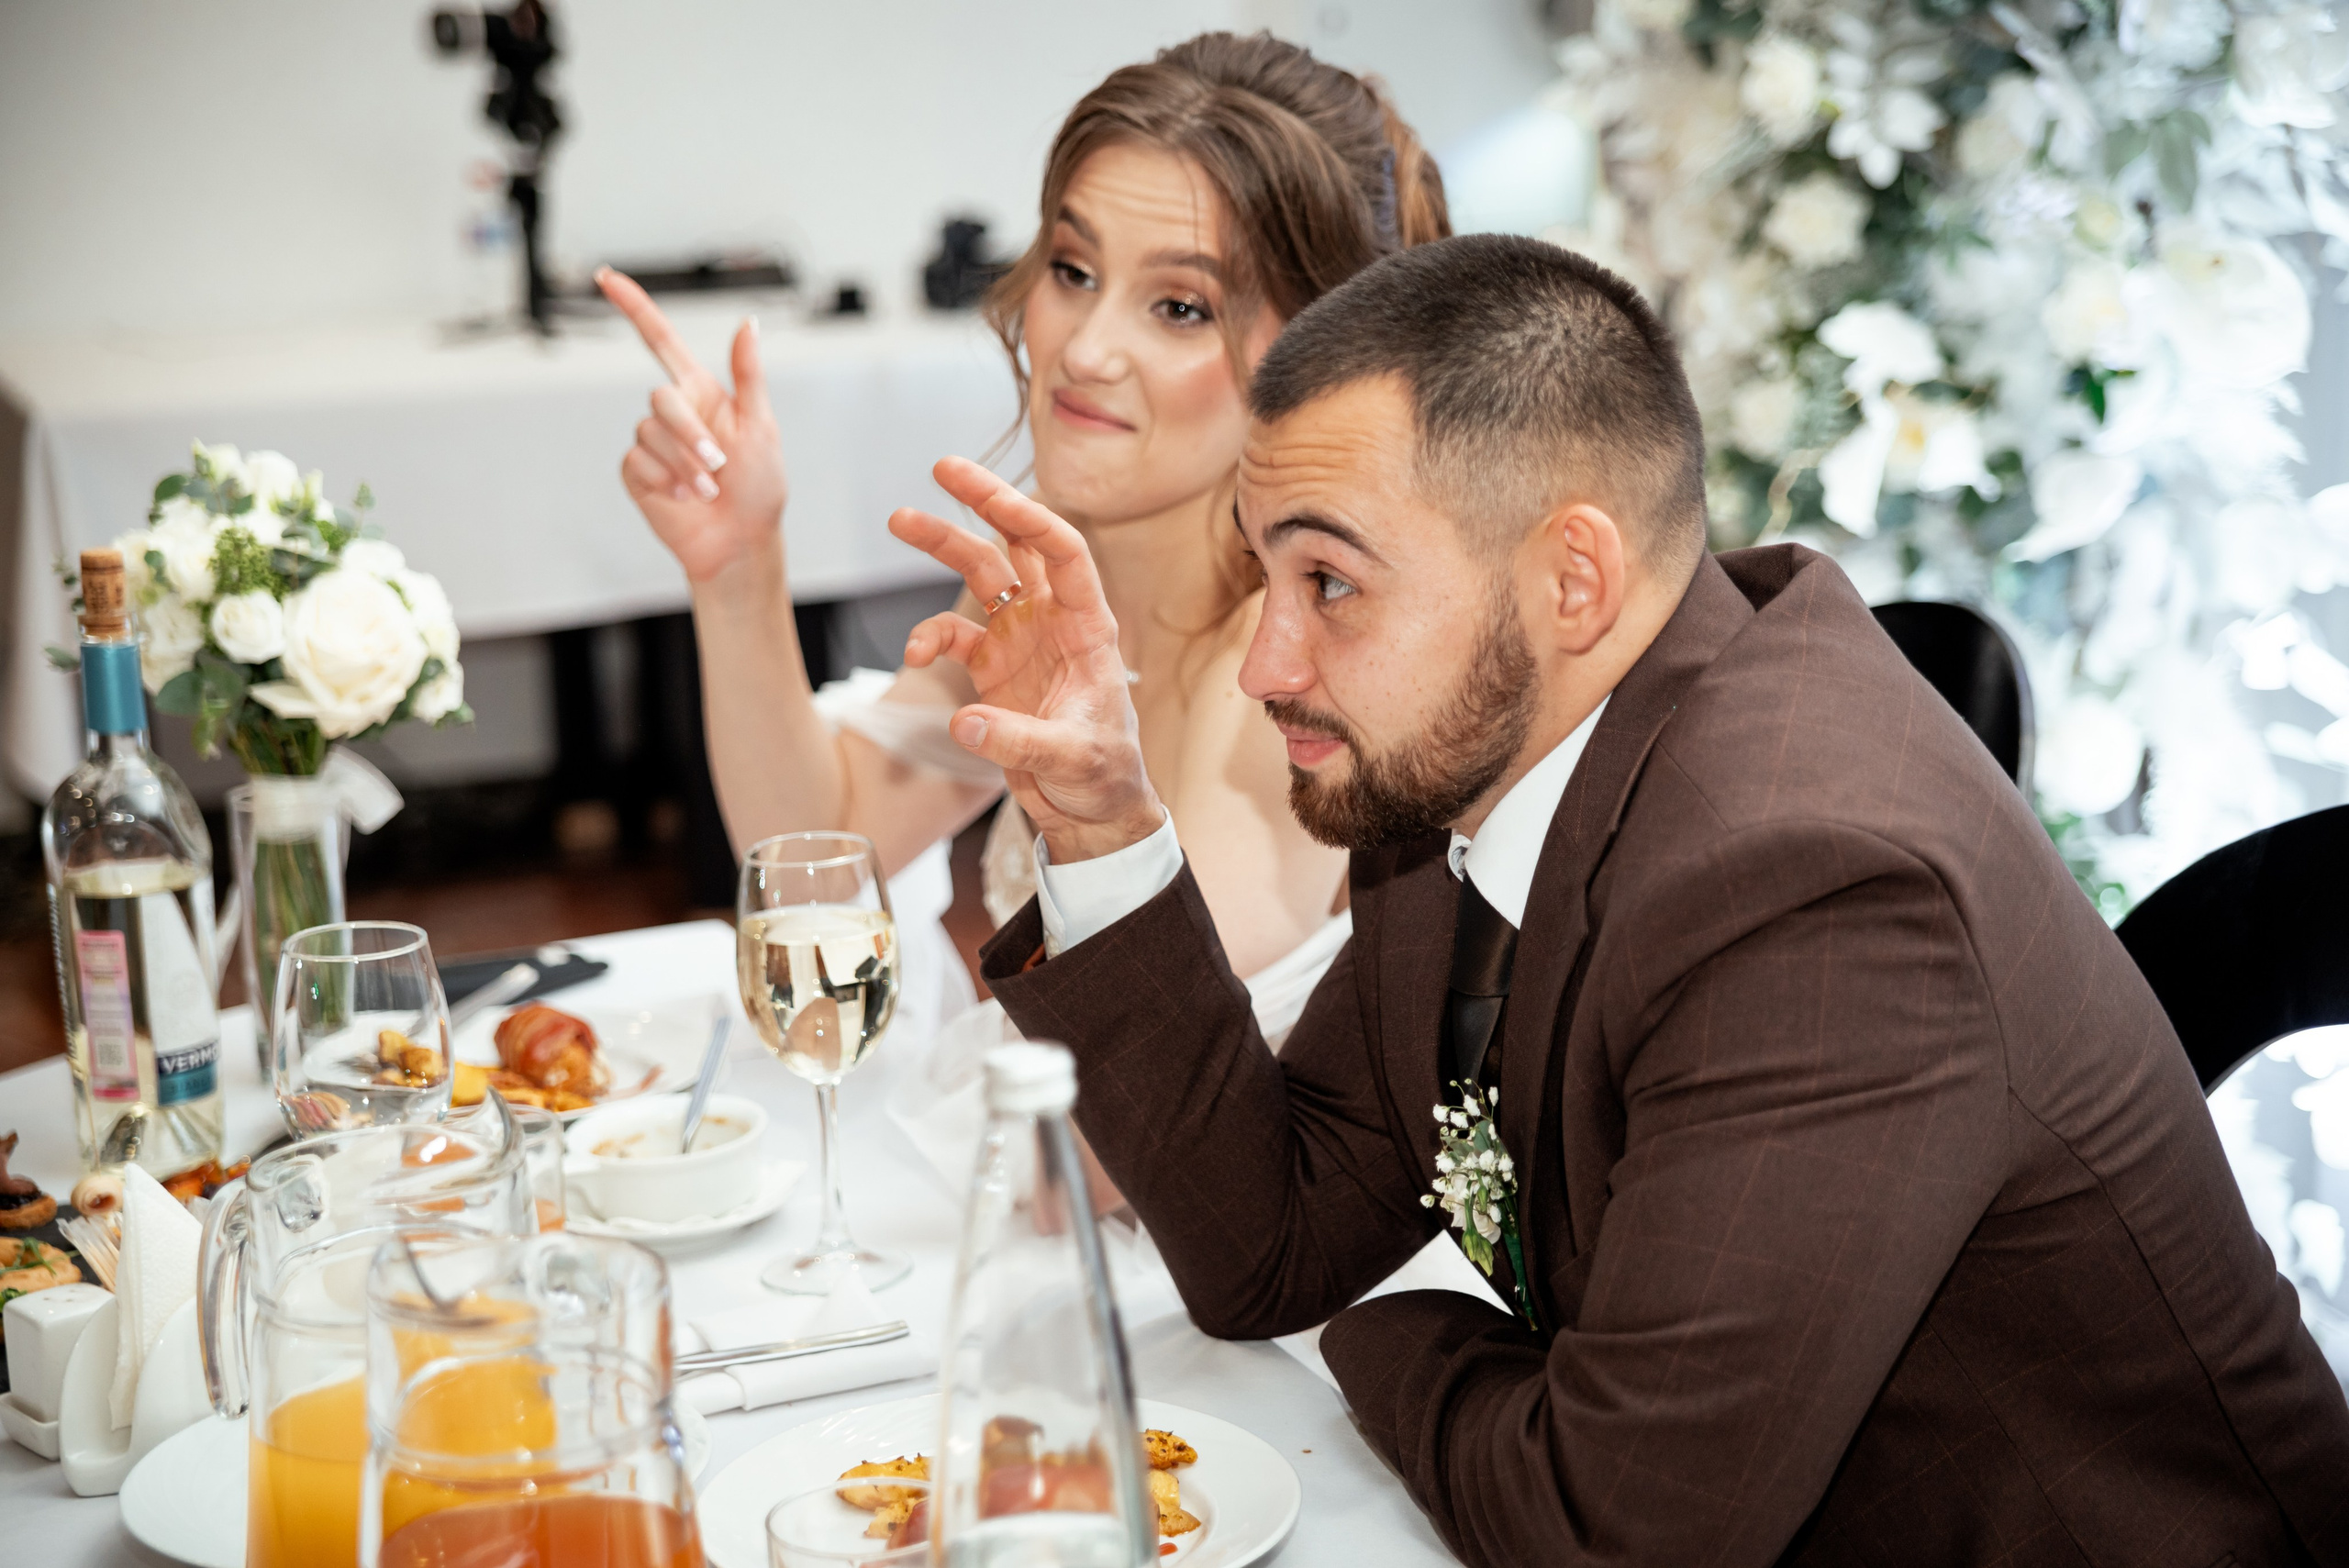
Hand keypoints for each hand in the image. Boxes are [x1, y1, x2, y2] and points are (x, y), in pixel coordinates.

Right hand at [597, 267, 788, 587]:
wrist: (740, 541)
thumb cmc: (759, 486)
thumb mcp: (761, 426)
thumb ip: (748, 375)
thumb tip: (748, 324)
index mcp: (701, 392)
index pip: (659, 339)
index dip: (633, 306)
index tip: (605, 276)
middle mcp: (673, 412)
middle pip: (660, 398)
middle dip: (689, 433)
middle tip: (719, 464)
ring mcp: (652, 442)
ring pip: (649, 434)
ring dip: (684, 465)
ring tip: (709, 489)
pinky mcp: (637, 472)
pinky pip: (638, 462)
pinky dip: (665, 480)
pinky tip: (684, 497)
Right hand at [890, 457, 1164, 862]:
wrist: (1092, 811)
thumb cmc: (1104, 777)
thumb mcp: (1075, 760)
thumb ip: (1021, 742)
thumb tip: (966, 723)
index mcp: (1090, 626)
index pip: (1064, 553)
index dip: (1030, 518)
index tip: (989, 494)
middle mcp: (1054, 621)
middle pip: (1017, 546)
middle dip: (983, 503)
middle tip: (942, 467)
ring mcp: (1021, 640)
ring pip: (980, 575)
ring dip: (945, 544)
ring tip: (901, 518)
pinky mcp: (993, 668)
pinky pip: (954, 635)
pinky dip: (930, 637)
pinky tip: (916, 656)